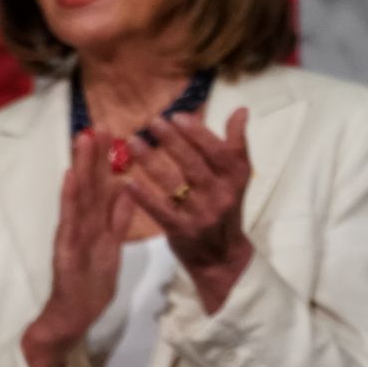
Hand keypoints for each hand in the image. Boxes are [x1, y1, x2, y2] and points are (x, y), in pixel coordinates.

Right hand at [23, 130, 135, 366]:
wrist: (69, 318)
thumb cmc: (89, 287)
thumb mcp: (111, 249)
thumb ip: (117, 220)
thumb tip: (128, 188)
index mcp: (94, 225)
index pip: (99, 187)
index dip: (104, 160)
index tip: (109, 132)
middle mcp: (80, 226)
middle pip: (87, 185)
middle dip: (91, 155)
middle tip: (95, 124)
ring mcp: (71, 237)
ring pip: (78, 197)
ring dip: (80, 167)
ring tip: (83, 140)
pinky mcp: (65, 252)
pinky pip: (70, 223)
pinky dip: (69, 200)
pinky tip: (69, 178)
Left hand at [122, 109, 252, 312]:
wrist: (222, 256)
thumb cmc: (225, 207)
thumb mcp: (236, 178)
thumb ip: (235, 144)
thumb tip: (241, 110)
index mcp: (235, 178)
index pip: (218, 151)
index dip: (198, 133)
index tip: (176, 116)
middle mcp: (221, 195)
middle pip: (194, 164)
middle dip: (172, 141)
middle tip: (152, 122)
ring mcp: (201, 214)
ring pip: (174, 184)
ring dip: (151, 161)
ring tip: (133, 142)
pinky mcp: (181, 231)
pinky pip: (160, 211)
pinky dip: (144, 196)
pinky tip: (127, 182)